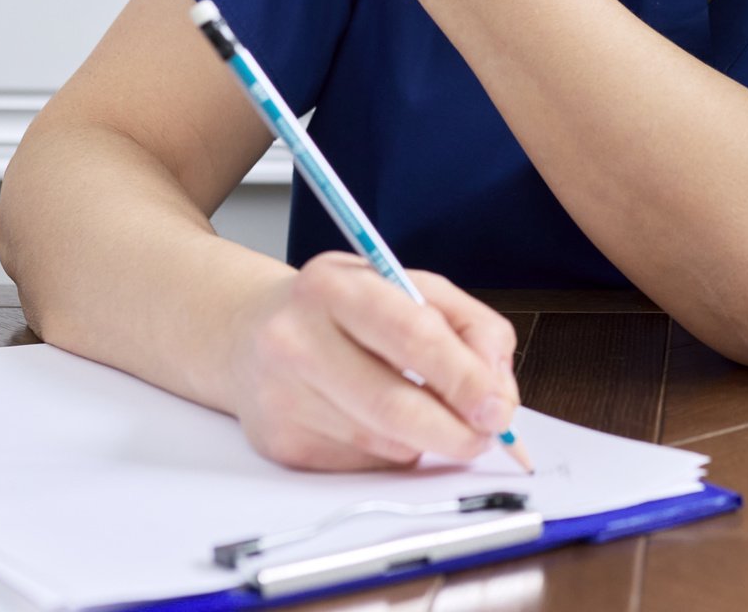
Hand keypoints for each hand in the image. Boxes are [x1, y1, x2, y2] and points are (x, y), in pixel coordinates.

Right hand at [221, 252, 521, 470]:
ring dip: (424, 439)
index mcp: (334, 285)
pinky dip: (389, 450)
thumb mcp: (407, 286)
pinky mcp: (280, 443)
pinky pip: (362, 463)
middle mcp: (297, 338)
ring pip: (384, 442)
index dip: (464, 377)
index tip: (497, 405)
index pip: (412, 335)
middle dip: (455, 430)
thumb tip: (497, 390)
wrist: (250, 332)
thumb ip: (469, 325)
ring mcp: (282, 395)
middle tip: (485, 434)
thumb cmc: (344, 309)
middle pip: (394, 405)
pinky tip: (375, 421)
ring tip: (424, 412)